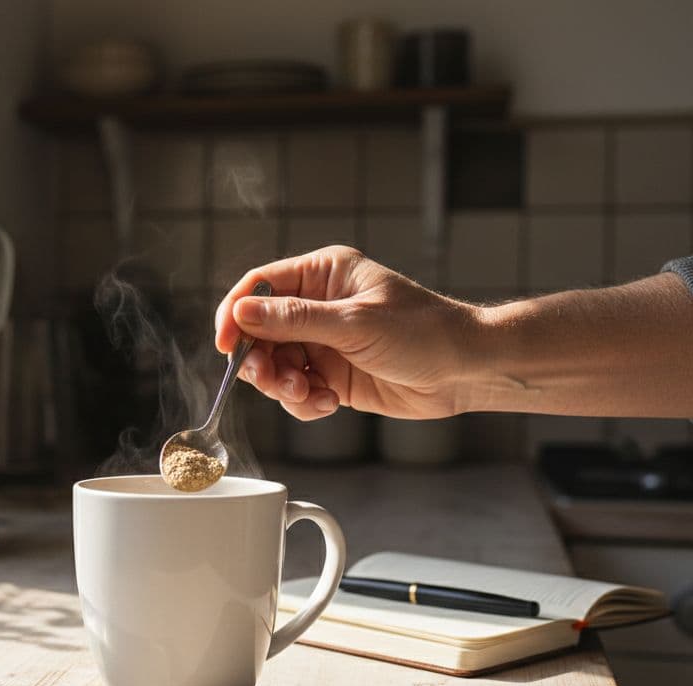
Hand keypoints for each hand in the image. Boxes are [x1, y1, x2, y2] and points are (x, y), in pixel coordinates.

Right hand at [215, 247, 480, 420]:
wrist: (466, 371)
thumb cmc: (424, 332)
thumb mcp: (354, 323)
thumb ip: (294, 319)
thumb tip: (242, 313)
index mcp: (322, 275)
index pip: (259, 287)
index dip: (235, 314)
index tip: (226, 345)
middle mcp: (317, 306)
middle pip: (259, 332)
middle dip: (261, 360)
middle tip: (273, 379)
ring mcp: (322, 342)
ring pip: (274, 365)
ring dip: (283, 385)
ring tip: (307, 394)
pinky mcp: (331, 374)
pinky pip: (296, 391)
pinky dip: (304, 402)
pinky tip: (329, 403)